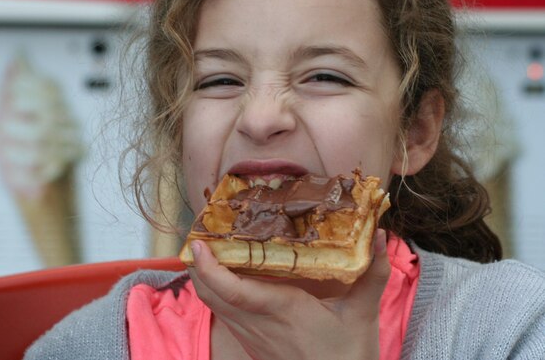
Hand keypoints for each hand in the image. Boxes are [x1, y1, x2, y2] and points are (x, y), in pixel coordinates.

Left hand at [188, 229, 389, 359]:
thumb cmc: (349, 356)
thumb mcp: (364, 313)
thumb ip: (374, 273)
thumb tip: (383, 235)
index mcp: (283, 311)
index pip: (233, 291)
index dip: (209, 268)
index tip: (197, 244)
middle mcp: (258, 324)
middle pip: (211, 295)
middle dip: (197, 265)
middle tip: (200, 234)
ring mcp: (251, 336)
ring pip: (213, 305)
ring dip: (203, 278)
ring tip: (207, 248)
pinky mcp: (251, 344)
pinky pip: (223, 314)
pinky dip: (215, 292)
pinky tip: (225, 276)